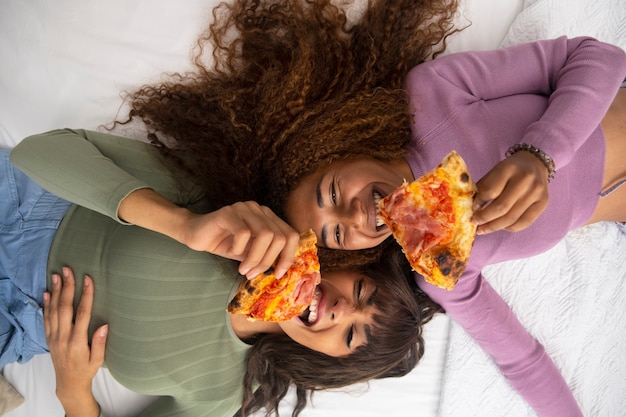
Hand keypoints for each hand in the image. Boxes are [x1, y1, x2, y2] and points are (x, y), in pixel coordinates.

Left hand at [44, 267, 106, 416]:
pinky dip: (46, 304)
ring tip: (57, 275)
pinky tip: (48, 292)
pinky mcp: (49, 338)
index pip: (82, 314)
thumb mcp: (98, 360)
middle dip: (67, 287)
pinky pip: (46, 318)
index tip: (88, 280)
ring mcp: (54, 337)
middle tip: (68, 270)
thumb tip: (104, 325)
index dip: (86, 295)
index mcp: (77, 342)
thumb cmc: (87, 370)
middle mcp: (63, 337)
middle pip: (65, 308)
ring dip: (56, 291)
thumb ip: (100, 343)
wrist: (68, 383)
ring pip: (53, 310)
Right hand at [181, 202, 300, 278]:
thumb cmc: (226, 244)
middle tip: (252, 274)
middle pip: (279, 237)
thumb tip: (282, 271)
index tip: (277, 274)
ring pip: (265, 235)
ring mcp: (245, 208)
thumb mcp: (251, 253)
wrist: (195, 234)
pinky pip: (243, 233)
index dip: (288, 257)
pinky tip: (231, 251)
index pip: (291, 235)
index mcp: (269, 218)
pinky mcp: (229, 212)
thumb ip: (266, 256)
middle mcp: (259, 210)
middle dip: (267, 261)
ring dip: (255, 257)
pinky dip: (239, 248)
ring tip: (243, 269)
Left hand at [472, 151, 549, 233]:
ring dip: (494, 226)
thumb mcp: (494, 171)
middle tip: (475, 222)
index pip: (490, 191)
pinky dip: (510, 228)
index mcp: (509, 168)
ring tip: (483, 229)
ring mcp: (536, 192)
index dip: (478, 203)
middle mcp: (525, 179)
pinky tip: (501, 226)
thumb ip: (484, 187)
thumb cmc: (509, 170)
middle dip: (485, 218)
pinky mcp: (543, 202)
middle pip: (501, 207)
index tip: (472, 209)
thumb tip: (473, 209)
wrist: (534, 163)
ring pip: (512, 218)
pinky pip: (524, 222)